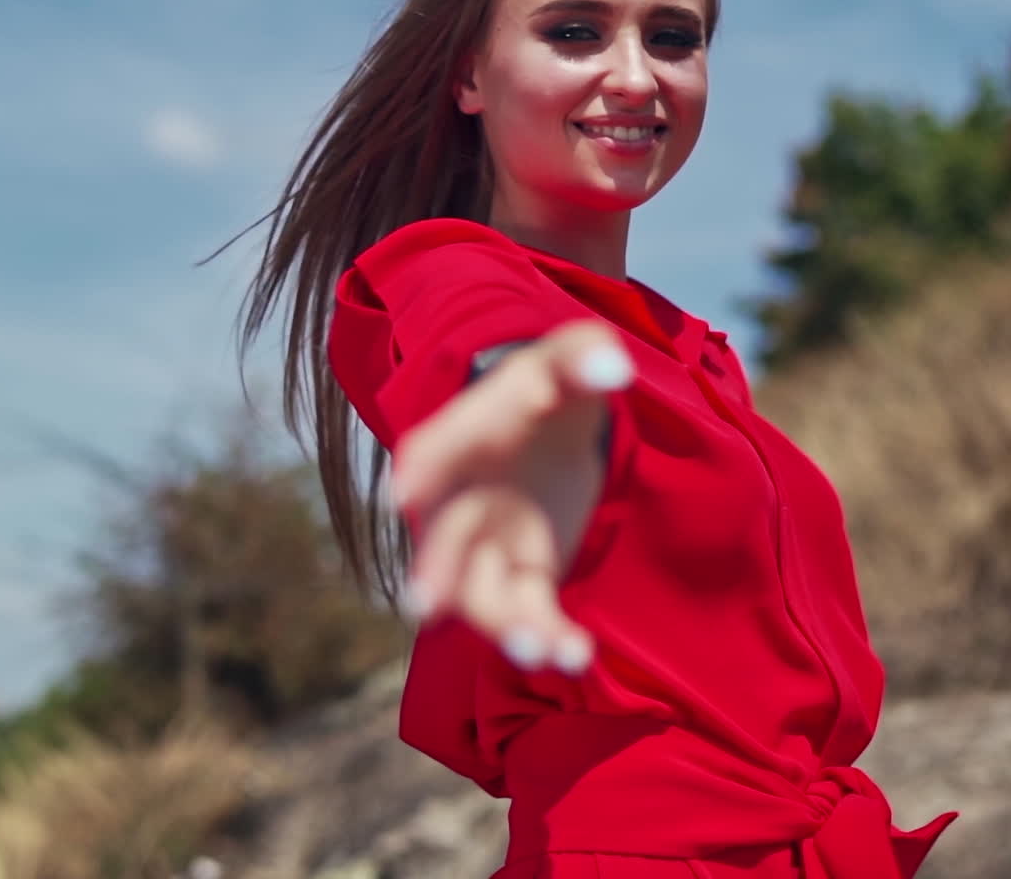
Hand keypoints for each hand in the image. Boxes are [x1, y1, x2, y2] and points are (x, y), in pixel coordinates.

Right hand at [391, 321, 633, 674]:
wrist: (557, 421)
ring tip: (536, 650)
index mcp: (468, 434)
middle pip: (443, 539)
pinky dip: (549, 638)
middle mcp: (465, 497)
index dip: (421, 469)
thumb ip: (585, 356)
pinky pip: (530, 613)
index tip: (401, 494)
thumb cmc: (556, 380)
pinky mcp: (528, 574)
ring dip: (501, 624)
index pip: (435, 448)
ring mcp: (492, 542)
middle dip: (435, 571)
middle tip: (426, 605)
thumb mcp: (572, 356)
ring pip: (483, 592)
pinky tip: (577, 655)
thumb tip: (609, 366)